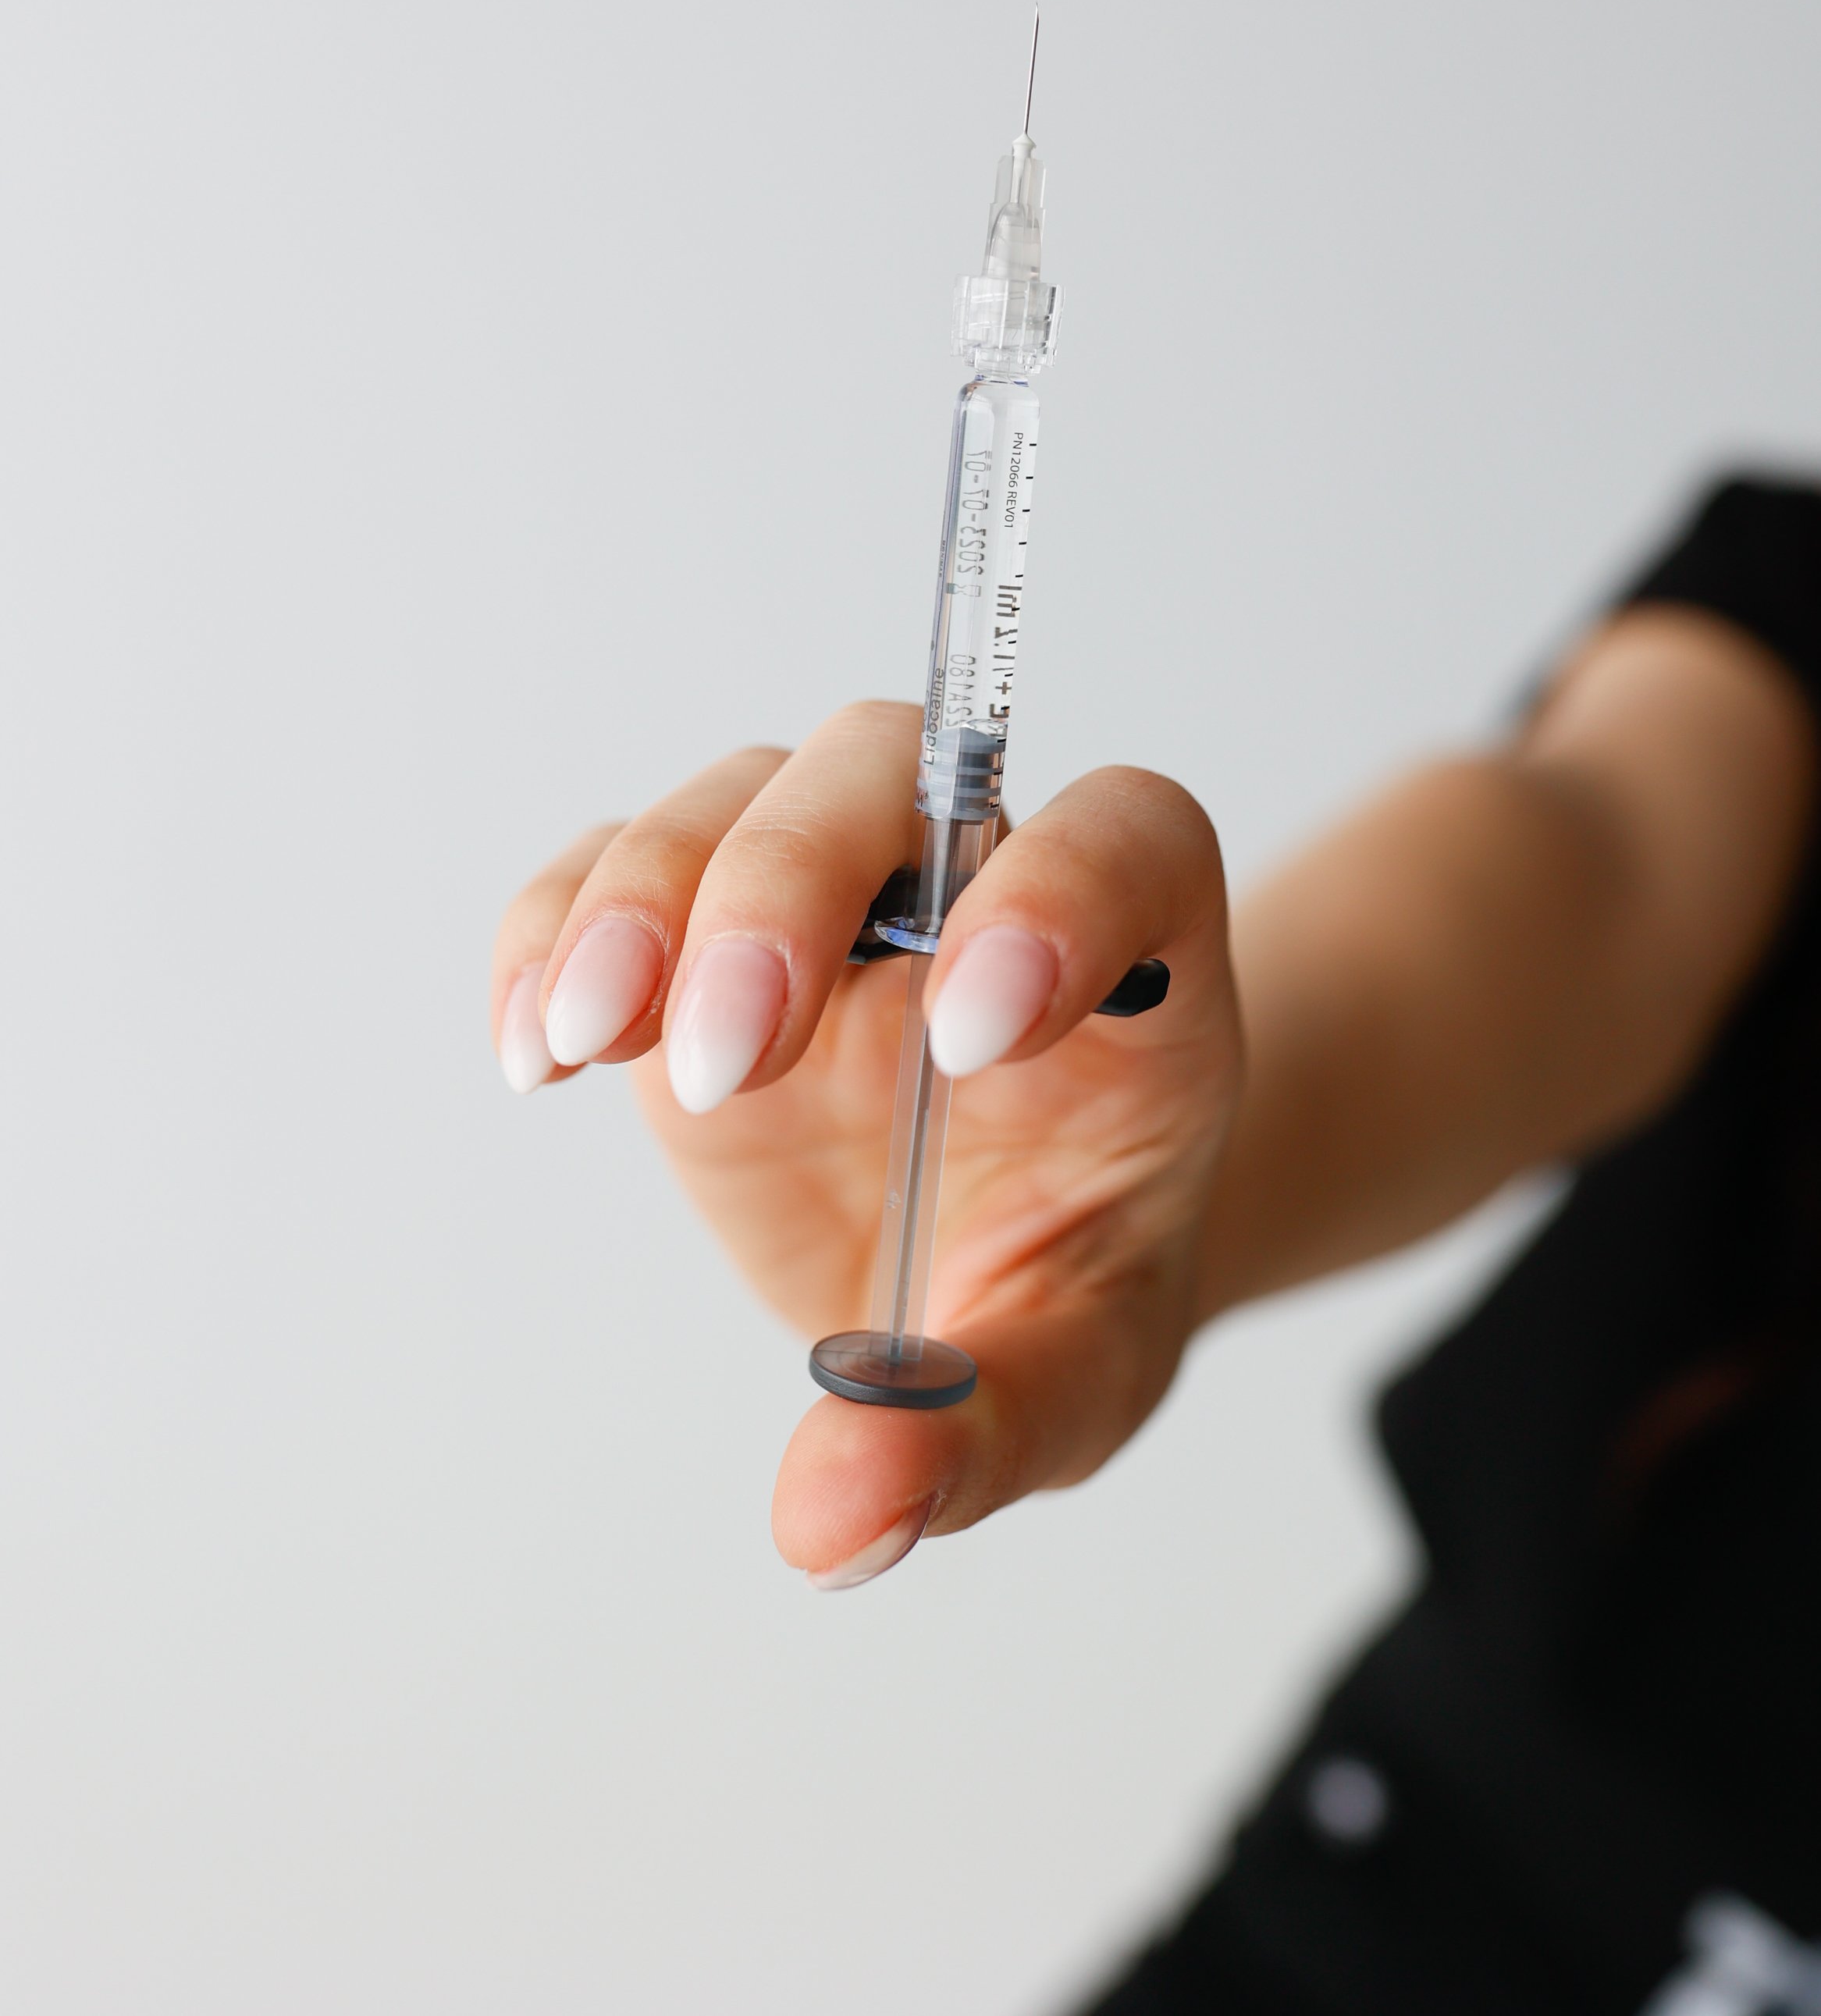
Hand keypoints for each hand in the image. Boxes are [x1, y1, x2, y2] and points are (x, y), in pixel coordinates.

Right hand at [491, 702, 1238, 1587]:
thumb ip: (978, 1432)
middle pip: (894, 772)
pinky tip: (534, 1051)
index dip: (1062, 892)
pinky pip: (613, 865)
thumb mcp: (1070, 1375)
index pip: (1127, 838)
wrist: (998, 1249)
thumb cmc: (1064, 1279)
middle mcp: (976, 886)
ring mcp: (832, 898)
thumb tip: (833, 1517)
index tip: (973, 1038)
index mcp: (1135, 961)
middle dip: (796, 885)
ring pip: (743, 793)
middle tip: (735, 1057)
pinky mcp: (701, 936)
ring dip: (653, 895)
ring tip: (596, 1041)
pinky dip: (554, 926)